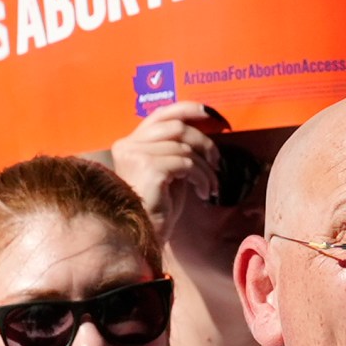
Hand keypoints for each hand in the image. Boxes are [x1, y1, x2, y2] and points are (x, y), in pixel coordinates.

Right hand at [110, 101, 226, 232]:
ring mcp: (137, 155)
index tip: (210, 114)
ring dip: (206, 168)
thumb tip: (202, 134)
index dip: (187, 109)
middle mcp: (129, 145)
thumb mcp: (165, 171)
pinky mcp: (150, 168)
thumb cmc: (157, 206)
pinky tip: (203, 192)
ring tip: (211, 185)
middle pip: (176, 127)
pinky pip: (187, 164)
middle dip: (204, 141)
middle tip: (217, 161)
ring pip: (185, 148)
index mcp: (129, 142)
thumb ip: (174, 150)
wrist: (142, 235)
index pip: (160, 115)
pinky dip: (202, 177)